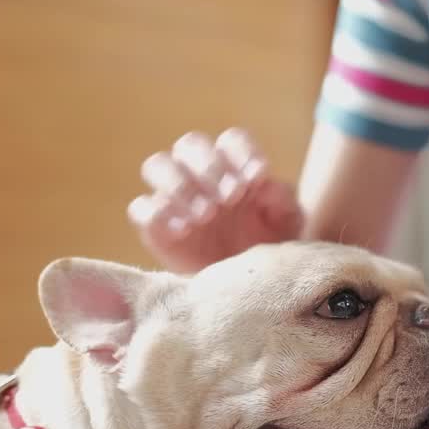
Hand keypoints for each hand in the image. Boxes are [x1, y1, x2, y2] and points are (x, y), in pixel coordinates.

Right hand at [128, 129, 303, 272]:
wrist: (248, 288)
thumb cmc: (268, 246)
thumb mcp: (286, 222)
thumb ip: (282, 198)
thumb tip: (265, 180)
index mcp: (234, 166)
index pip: (232, 140)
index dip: (242, 151)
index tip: (257, 176)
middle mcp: (200, 175)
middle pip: (190, 144)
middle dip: (210, 166)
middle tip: (231, 197)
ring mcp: (174, 199)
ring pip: (157, 165)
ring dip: (180, 184)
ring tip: (206, 214)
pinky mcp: (155, 226)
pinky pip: (141, 208)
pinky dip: (158, 214)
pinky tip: (185, 231)